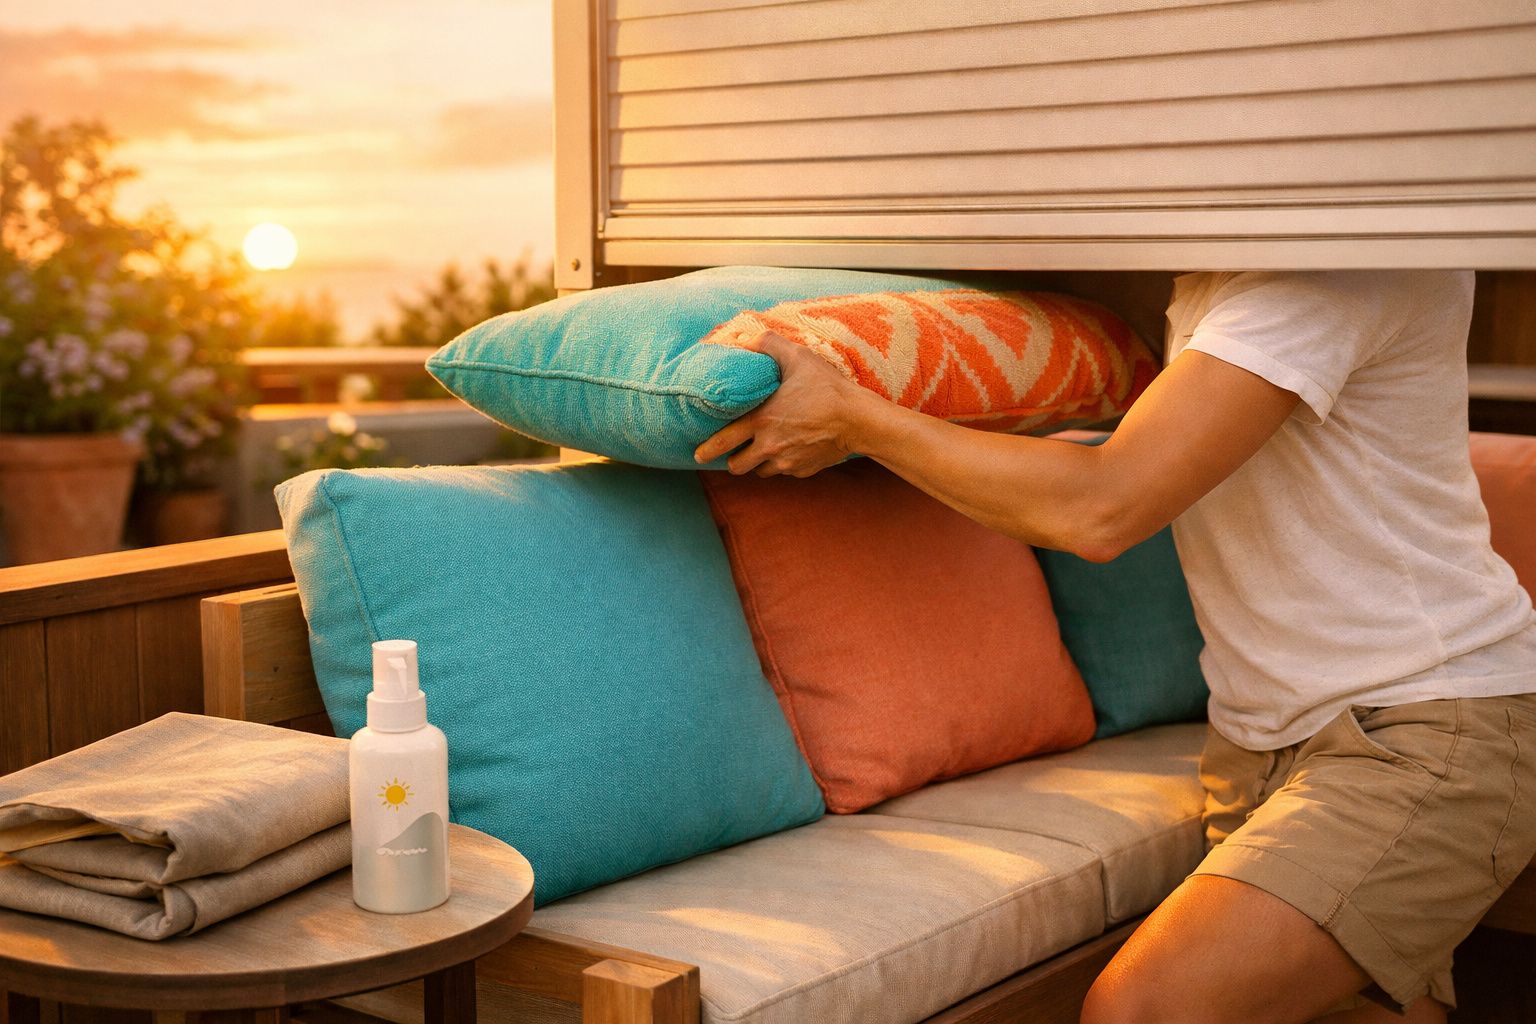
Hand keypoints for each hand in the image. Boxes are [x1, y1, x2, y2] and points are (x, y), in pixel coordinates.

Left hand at [694, 331, 874, 476]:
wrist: (859, 419)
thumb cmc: (827, 387)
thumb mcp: (797, 358)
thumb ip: (767, 345)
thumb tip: (744, 338)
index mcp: (761, 420)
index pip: (723, 441)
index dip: (707, 450)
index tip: (697, 454)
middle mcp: (770, 446)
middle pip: (737, 466)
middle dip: (732, 460)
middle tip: (732, 453)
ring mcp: (787, 462)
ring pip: (760, 472)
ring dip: (757, 463)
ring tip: (762, 450)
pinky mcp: (802, 471)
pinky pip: (784, 471)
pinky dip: (782, 463)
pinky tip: (790, 448)